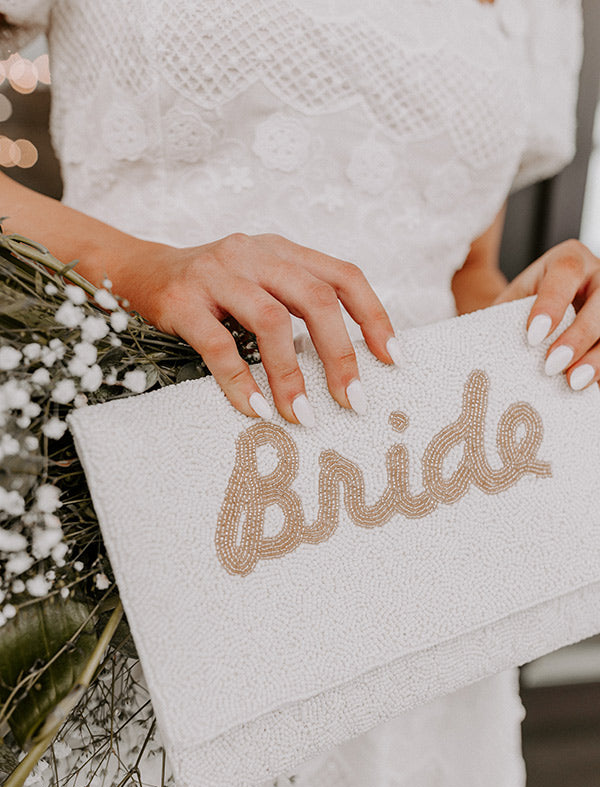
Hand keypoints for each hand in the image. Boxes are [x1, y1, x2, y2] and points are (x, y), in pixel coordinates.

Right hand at [116, 232, 399, 423]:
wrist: (137, 270)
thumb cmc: (210, 289)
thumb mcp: (258, 282)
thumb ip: (295, 305)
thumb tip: (344, 362)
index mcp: (281, 251)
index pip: (343, 275)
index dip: (373, 317)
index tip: (391, 360)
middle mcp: (254, 254)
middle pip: (315, 299)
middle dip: (341, 355)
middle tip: (354, 401)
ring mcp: (216, 274)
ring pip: (271, 321)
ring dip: (292, 375)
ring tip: (303, 415)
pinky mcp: (182, 300)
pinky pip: (219, 346)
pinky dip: (241, 382)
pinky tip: (256, 410)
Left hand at [493, 239, 599, 390]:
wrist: (536, 314)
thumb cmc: (521, 307)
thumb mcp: (512, 303)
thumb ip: (506, 318)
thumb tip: (490, 349)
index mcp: (568, 259)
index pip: (566, 273)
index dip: (552, 304)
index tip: (532, 336)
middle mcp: (597, 274)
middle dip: (577, 336)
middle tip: (552, 365)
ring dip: (596, 357)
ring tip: (573, 382)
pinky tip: (588, 385)